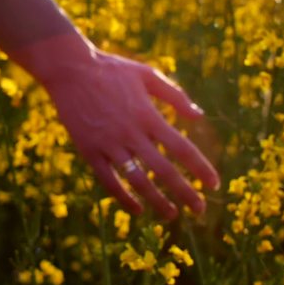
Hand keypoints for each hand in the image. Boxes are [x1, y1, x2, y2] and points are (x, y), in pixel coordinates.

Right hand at [44, 51, 219, 219]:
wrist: (69, 70)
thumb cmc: (111, 69)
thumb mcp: (146, 74)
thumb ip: (175, 95)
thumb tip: (199, 116)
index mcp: (148, 115)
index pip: (181, 148)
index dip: (200, 168)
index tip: (214, 184)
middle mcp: (131, 133)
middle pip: (163, 170)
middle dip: (185, 193)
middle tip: (200, 210)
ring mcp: (109, 144)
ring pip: (137, 181)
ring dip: (157, 201)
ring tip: (172, 215)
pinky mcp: (89, 151)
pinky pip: (109, 181)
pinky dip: (124, 198)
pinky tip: (137, 209)